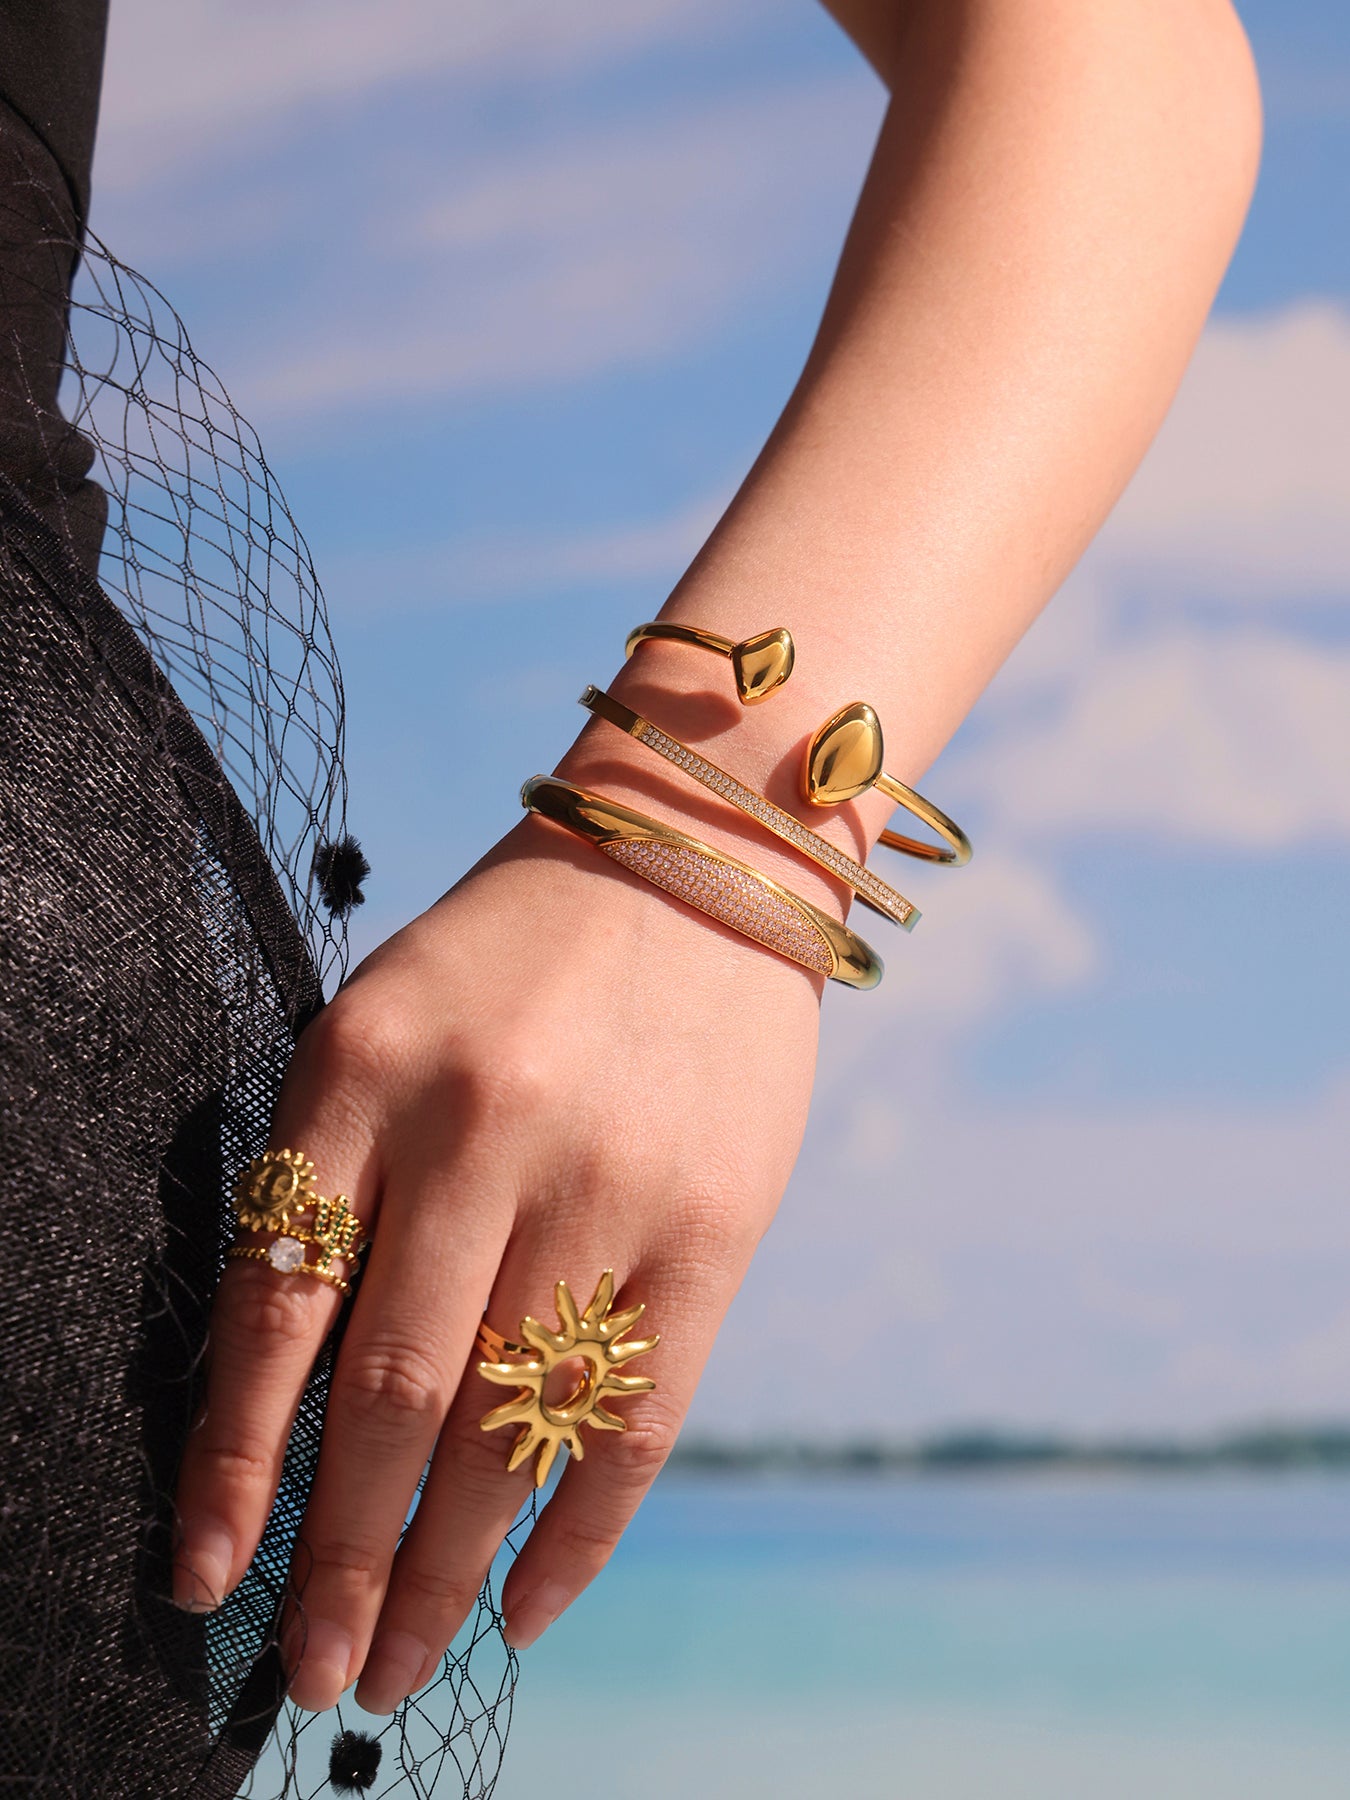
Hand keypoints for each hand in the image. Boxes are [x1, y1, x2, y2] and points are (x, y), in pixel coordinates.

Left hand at [169, 806, 820, 1714]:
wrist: (690, 863)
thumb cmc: (509, 960)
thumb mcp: (379, 1025)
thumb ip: (332, 1181)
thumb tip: (283, 1401)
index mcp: (362, 1068)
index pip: (275, 1305)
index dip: (233, 1464)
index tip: (204, 1581)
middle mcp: (482, 1129)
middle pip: (394, 1394)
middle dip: (340, 1559)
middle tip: (311, 1675)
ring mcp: (607, 1182)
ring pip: (512, 1426)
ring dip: (445, 1573)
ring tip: (395, 1669)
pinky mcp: (714, 1226)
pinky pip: (639, 1416)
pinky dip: (579, 1534)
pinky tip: (528, 1612)